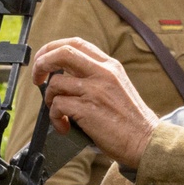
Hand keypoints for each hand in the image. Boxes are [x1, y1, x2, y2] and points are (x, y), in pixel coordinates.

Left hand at [29, 38, 159, 168]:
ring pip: (56, 83)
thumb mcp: (117, 87)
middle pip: (62, 53)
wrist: (146, 141)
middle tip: (37, 78)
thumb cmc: (130, 120)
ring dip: (49, 99)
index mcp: (110, 66)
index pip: (76, 43)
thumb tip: (64, 75)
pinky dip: (55, 118)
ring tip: (59, 113)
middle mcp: (102, 73)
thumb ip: (95, 77)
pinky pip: (57, 106)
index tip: (44, 60)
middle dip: (42, 63)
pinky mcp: (87, 109)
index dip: (53, 48)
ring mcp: (94, 91)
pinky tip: (64, 126)